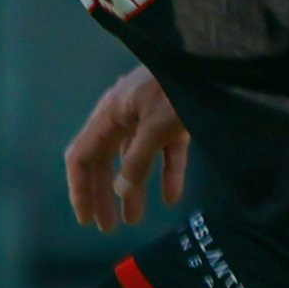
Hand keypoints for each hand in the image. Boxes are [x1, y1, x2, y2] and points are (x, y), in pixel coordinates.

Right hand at [64, 67, 188, 232]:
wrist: (209, 60)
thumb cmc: (176, 88)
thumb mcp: (156, 126)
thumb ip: (137, 160)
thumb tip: (120, 190)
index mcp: (108, 115)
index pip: (82, 157)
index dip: (79, 188)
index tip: (85, 218)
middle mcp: (122, 117)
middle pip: (105, 161)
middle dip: (103, 195)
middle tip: (107, 227)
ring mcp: (146, 118)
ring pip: (132, 159)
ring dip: (132, 190)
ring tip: (134, 220)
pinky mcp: (171, 120)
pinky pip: (163, 153)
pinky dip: (166, 174)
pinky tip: (171, 198)